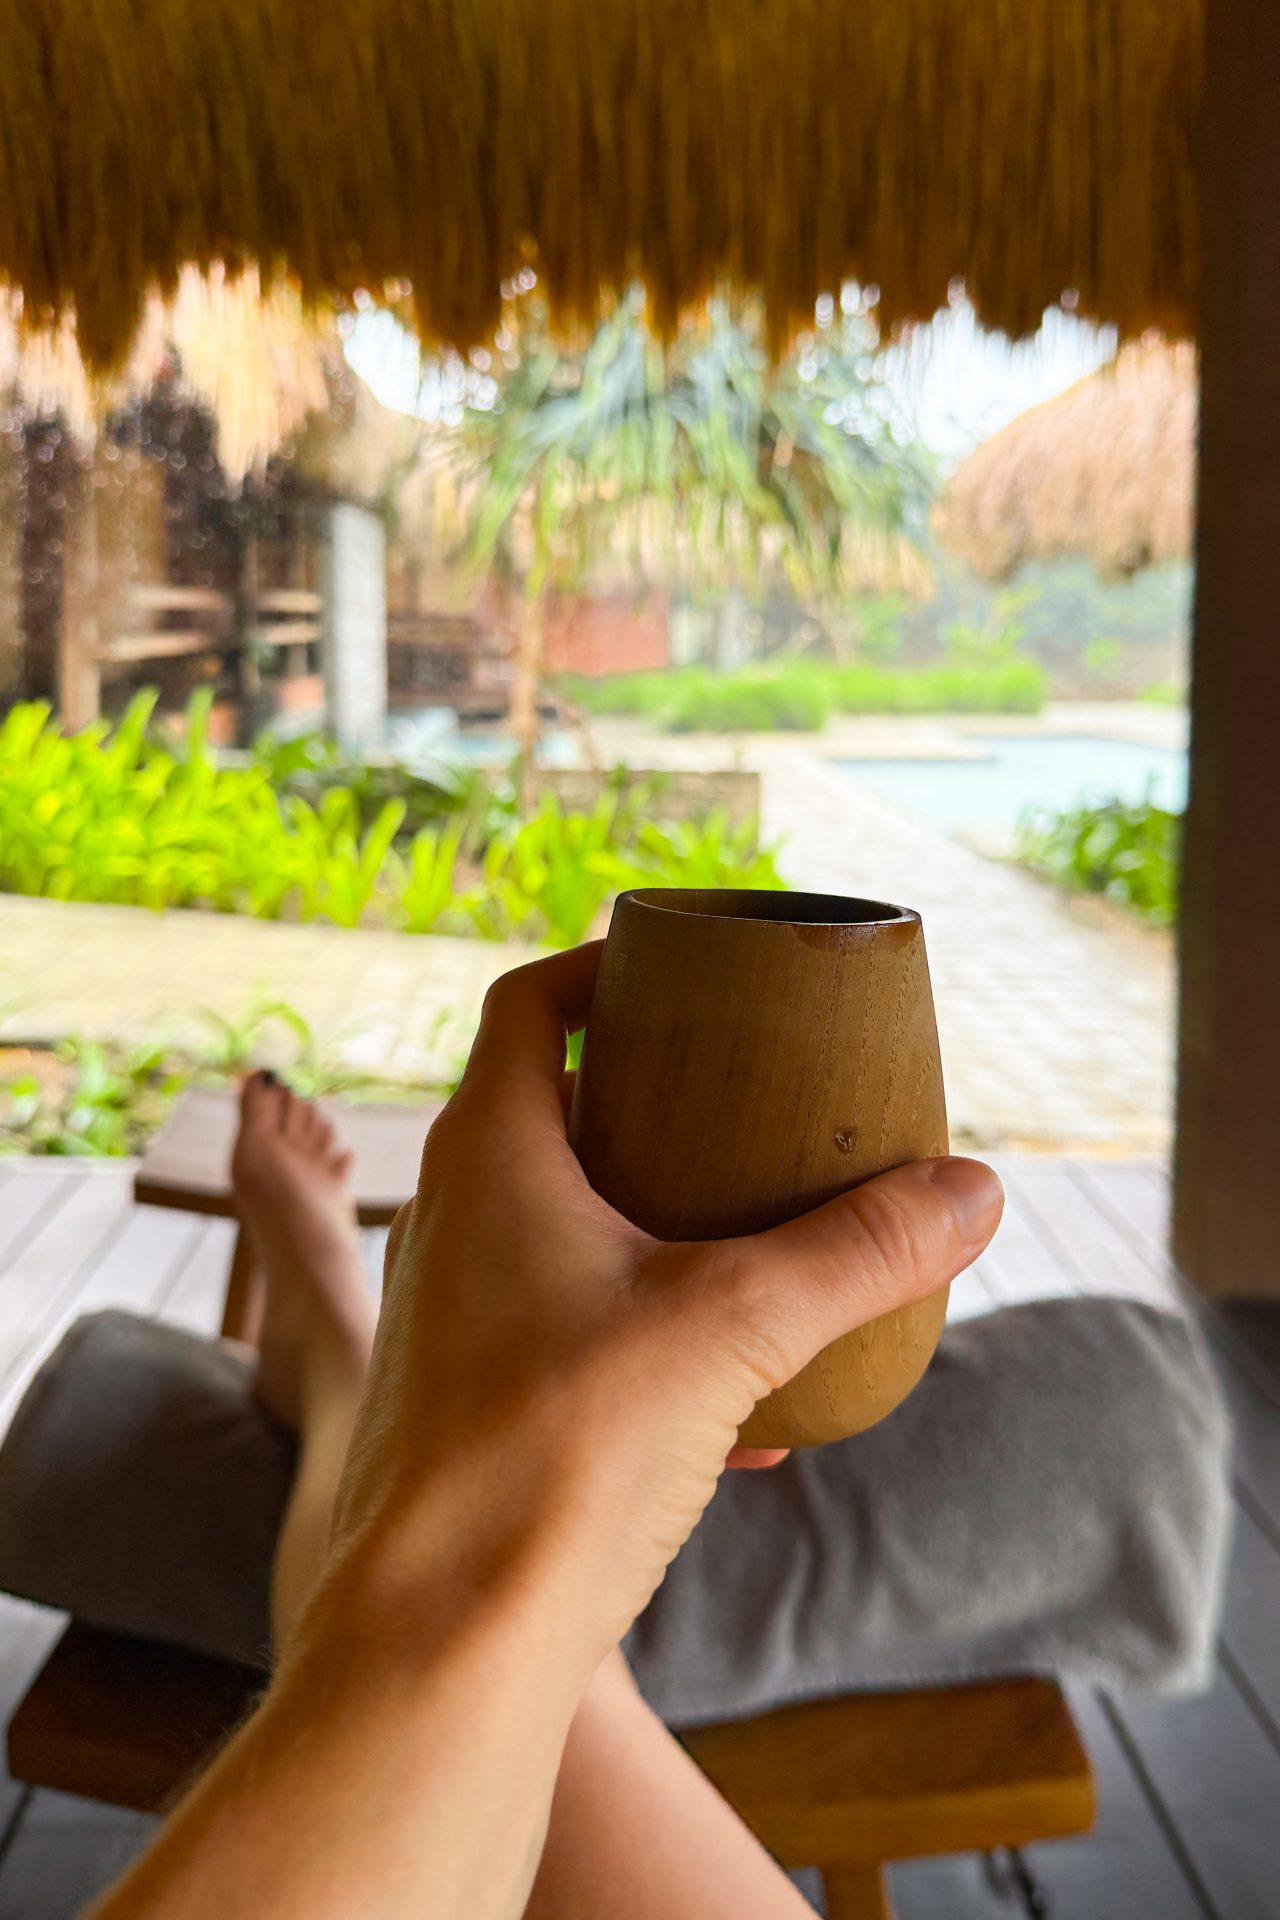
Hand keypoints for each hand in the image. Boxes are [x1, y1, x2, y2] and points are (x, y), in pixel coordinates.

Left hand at [326, 942, 1002, 1675]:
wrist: (444, 1643)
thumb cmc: (557, 1453)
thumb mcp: (733, 1328)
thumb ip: (858, 1251)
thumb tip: (975, 1191)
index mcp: (491, 1154)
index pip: (531, 1005)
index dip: (604, 969)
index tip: (687, 974)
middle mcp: (454, 1219)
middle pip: (556, 1113)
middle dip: (659, 1108)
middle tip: (751, 1110)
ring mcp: (457, 1315)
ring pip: (572, 1234)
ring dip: (668, 1236)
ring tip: (770, 1261)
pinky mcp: (478, 1404)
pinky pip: (581, 1338)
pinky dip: (662, 1347)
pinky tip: (753, 1427)